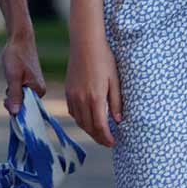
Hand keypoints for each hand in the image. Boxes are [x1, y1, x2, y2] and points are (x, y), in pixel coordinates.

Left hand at [1, 26, 44, 114]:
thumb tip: (15, 113)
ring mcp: (34, 85)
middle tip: (5, 91)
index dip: (15, 109)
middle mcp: (39, 90)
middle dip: (12, 101)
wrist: (19, 38)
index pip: (27, 109)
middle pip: (23, 105)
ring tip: (9, 81)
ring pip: (20, 98)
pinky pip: (20, 91)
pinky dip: (12, 88)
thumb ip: (15, 95)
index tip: (5, 101)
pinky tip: (10, 79)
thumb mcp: (13, 77)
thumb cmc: (16, 56)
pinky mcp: (29, 80)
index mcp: (39, 90)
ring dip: (11, 94)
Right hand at [65, 28, 121, 147]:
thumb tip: (118, 121)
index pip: (100, 126)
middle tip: (107, 142)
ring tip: (99, 133)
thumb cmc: (104, 60)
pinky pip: (73, 112)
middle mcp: (82, 99)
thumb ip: (116, 102)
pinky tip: (87, 119)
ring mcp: (72, 96)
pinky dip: (80, 119)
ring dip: (89, 130)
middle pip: (89, 127)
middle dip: (98, 138)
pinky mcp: (68, 91)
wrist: (85, 44)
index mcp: (95, 98)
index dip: (106, 138)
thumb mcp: (115, 80)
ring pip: (79, 121)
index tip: (113, 143)